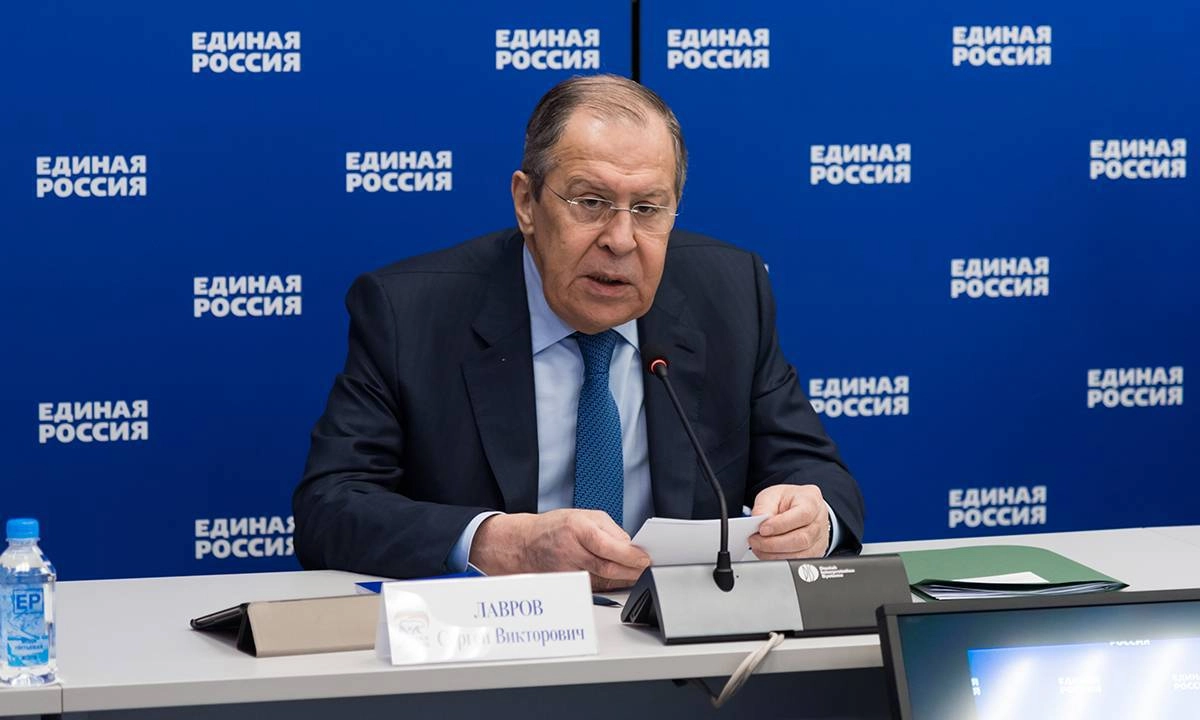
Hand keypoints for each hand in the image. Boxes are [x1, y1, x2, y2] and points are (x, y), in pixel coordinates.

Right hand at [469, 509, 650, 590]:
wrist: (524, 545)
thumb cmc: (555, 527)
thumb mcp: (584, 515)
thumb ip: (610, 530)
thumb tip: (631, 546)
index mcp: (577, 530)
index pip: (609, 547)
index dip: (631, 555)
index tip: (646, 559)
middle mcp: (571, 552)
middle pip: (608, 568)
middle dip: (633, 570)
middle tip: (647, 569)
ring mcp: (568, 572)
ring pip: (604, 581)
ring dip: (624, 578)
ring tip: (638, 573)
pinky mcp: (567, 585)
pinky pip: (595, 587)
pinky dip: (611, 584)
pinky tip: (620, 579)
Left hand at [748, 484, 829, 559]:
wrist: (797, 507)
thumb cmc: (787, 501)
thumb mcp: (772, 495)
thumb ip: (764, 506)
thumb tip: (757, 521)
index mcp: (812, 501)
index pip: (802, 515)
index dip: (781, 525)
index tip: (763, 529)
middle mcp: (820, 521)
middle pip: (802, 539)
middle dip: (773, 543)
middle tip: (755, 540)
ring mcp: (819, 539)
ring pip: (800, 555)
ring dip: (775, 554)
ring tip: (759, 547)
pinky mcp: (815, 553)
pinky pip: (798, 563)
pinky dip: (780, 561)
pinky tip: (768, 554)